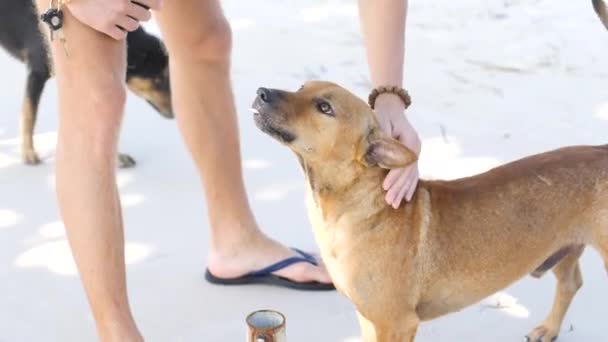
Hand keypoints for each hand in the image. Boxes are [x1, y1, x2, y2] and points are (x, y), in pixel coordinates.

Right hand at [66, 0, 161, 39]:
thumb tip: (158, 3)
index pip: (155, 3)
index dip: (156, 5)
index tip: (153, 5)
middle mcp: (123, 4)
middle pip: (146, 17)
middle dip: (141, 13)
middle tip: (132, 9)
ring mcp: (114, 16)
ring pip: (134, 26)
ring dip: (130, 22)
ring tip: (120, 15)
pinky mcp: (104, 27)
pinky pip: (122, 34)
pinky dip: (119, 30)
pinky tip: (113, 23)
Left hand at [373, 93, 420, 208]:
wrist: (391, 106)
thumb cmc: (382, 114)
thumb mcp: (380, 124)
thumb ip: (381, 141)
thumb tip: (376, 158)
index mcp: (410, 140)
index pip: (403, 162)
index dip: (394, 175)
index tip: (384, 187)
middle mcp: (416, 147)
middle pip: (408, 172)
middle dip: (398, 188)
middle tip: (389, 202)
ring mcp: (416, 152)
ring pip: (411, 175)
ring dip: (403, 191)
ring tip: (395, 205)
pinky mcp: (411, 155)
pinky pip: (412, 174)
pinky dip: (409, 186)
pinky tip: (407, 198)